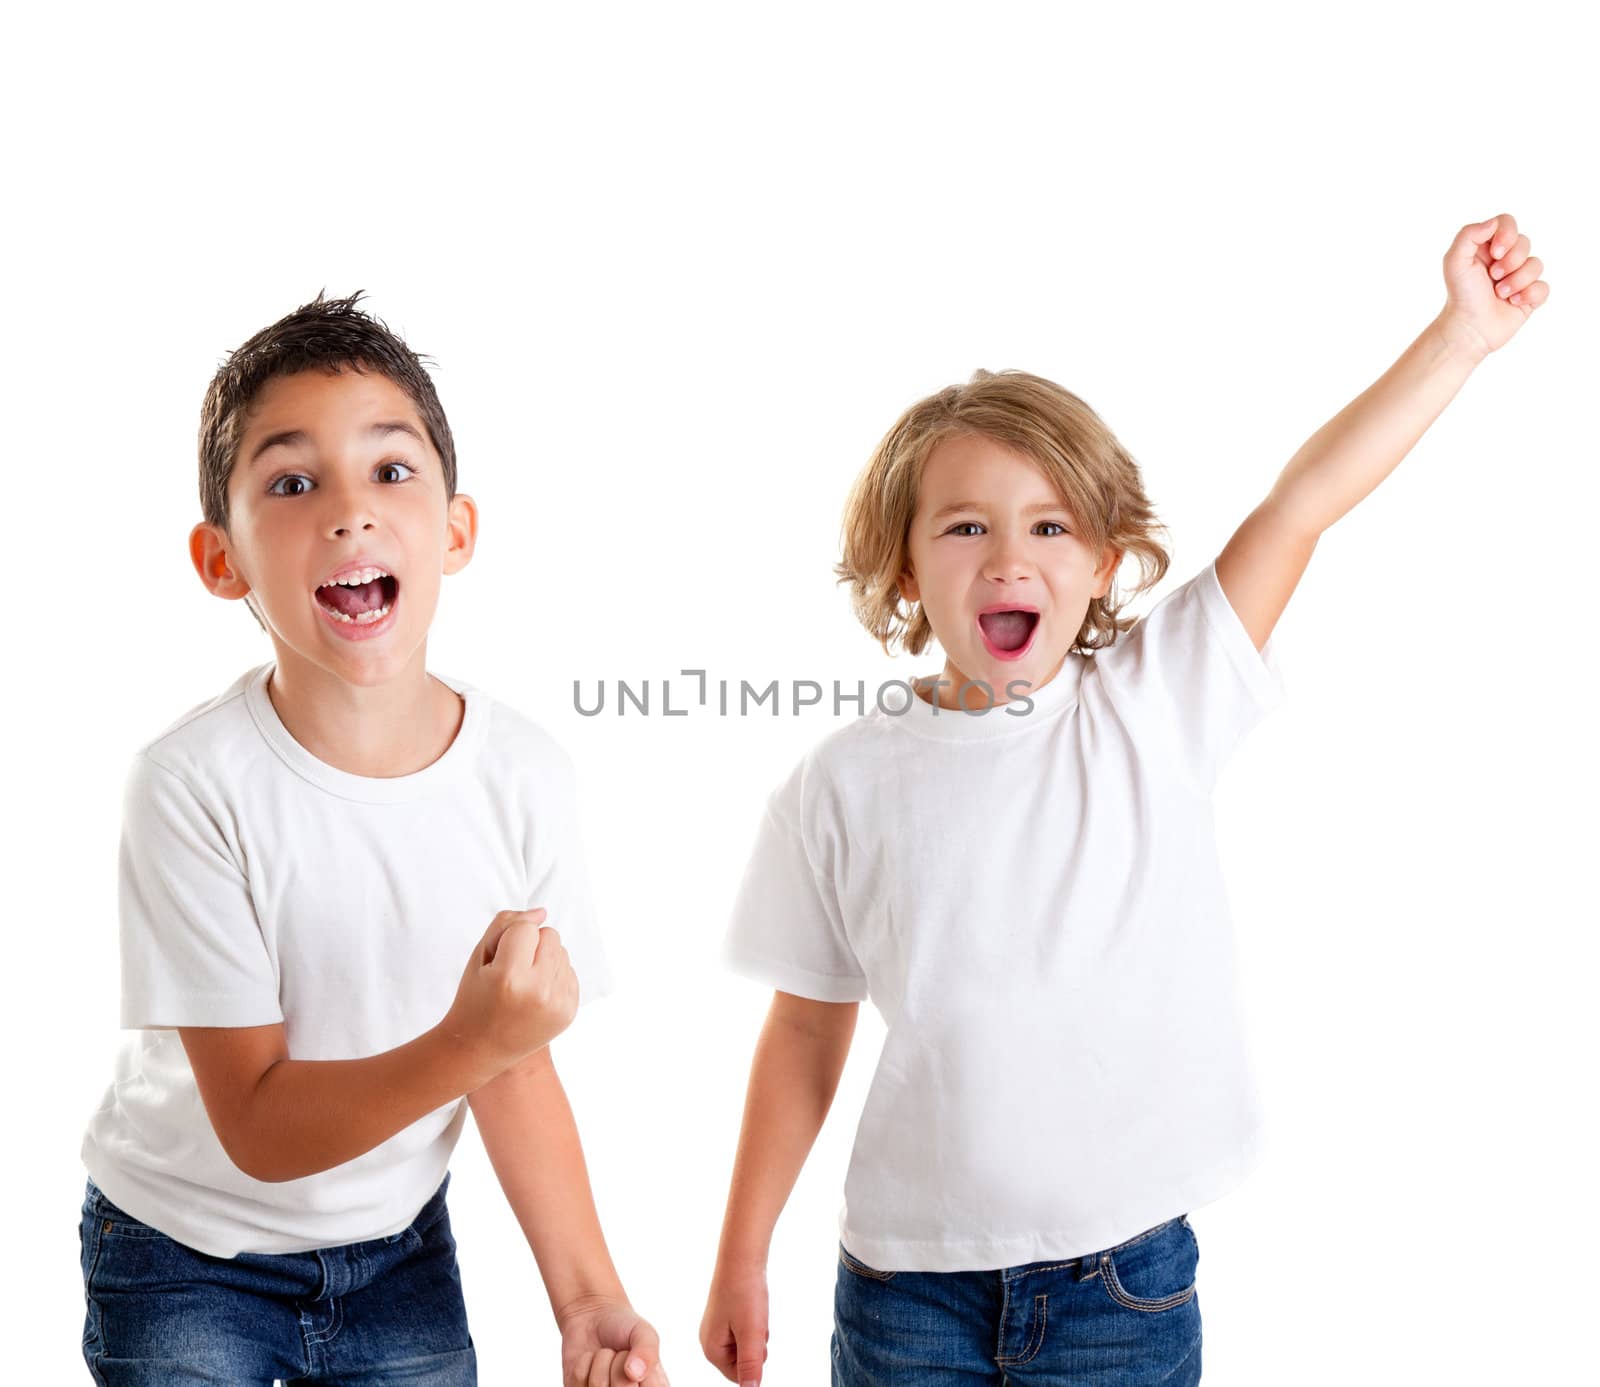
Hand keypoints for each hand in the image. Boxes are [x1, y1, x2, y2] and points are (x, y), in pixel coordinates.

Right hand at [440, 908, 577, 1084]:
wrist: (480, 1049)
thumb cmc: (475, 997)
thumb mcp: (479, 957)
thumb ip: (507, 924)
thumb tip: (542, 912)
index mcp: (509, 977)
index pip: (526, 928)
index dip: (509, 938)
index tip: (497, 959)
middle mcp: (537, 991)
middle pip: (550, 935)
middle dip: (531, 945)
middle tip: (510, 971)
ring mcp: (557, 1004)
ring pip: (562, 951)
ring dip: (544, 960)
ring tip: (522, 984)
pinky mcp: (569, 1012)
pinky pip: (570, 972)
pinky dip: (553, 977)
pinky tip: (534, 995)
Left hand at [558, 1295, 668, 1386]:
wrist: (594, 1317)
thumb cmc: (624, 1328)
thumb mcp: (644, 1333)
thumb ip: (647, 1352)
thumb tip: (634, 1374)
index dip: (634, 1380)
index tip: (634, 1366)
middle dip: (618, 1366)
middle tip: (621, 1355)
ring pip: (598, 1386)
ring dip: (600, 1361)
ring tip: (606, 1355)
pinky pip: (578, 1381)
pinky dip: (583, 1363)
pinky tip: (591, 1360)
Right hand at [700, 1263, 768, 1385]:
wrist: (741, 1257)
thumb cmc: (745, 1293)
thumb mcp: (752, 1334)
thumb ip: (751, 1366)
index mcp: (711, 1350)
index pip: (737, 1376)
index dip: (753, 1360)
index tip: (755, 1337)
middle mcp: (709, 1340)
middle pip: (742, 1361)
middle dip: (755, 1346)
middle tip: (755, 1322)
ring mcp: (716, 1327)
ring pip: (746, 1345)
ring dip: (756, 1333)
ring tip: (754, 1312)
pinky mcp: (725, 1316)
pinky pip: (745, 1330)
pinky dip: (753, 1322)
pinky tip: (752, 1306)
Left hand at [1437, 212, 1548, 359]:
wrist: (1467, 328)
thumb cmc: (1460, 294)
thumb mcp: (1454, 261)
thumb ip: (1468, 235)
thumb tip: (1493, 223)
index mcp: (1487, 247)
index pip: (1507, 222)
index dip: (1506, 234)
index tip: (1495, 253)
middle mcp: (1505, 259)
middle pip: (1524, 242)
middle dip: (1511, 261)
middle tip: (1493, 277)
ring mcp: (1519, 277)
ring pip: (1536, 264)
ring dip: (1517, 280)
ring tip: (1499, 294)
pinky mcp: (1530, 296)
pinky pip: (1543, 287)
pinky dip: (1529, 295)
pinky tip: (1512, 303)